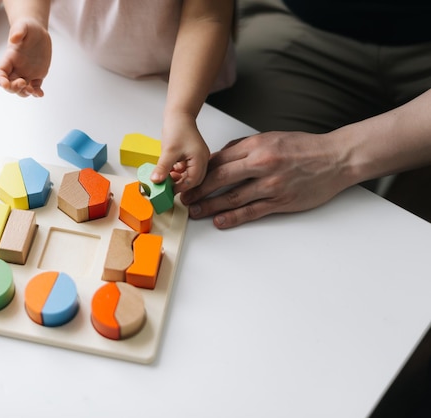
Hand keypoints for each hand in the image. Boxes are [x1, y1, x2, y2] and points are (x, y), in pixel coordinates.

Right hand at [0, 19, 50, 97]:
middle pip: (10, 84)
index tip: (5, 85)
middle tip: (23, 83)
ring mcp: (26, 73)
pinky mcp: (37, 75)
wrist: (37, 31)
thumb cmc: (27, 27)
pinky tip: (40, 94)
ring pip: (22, 89)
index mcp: (9, 58)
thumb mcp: (23, 26)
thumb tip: (14, 38)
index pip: (1, 72)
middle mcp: (16, 68)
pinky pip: (35, 88)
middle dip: (14, 88)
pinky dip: (36, 93)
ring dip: (25, 93)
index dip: (1, 80)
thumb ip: (18, 31)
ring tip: (33, 90)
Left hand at [150, 112, 210, 193]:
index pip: (193, 181)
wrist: (178, 114)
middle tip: (168, 187)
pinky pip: (188, 168)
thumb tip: (156, 181)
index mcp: (200, 159)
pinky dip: (179, 171)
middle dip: (181, 184)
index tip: (169, 190)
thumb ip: (163, 168)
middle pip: (194, 180)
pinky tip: (170, 170)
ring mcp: (198, 157)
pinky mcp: (193, 155)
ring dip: (180, 178)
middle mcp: (202, 159)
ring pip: (191, 174)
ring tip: (168, 178)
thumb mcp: (168, 151)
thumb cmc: (178, 128)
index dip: (181, 187)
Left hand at [180, 131, 352, 228]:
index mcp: (257, 146)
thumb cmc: (304, 147)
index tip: (187, 179)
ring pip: (233, 197)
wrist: (336, 158)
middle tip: (184, 198)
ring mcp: (271, 184)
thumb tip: (220, 157)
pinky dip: (233, 217)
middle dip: (198, 190)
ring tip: (195, 212)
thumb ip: (244, 147)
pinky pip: (252, 211)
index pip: (219, 160)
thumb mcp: (271, 137)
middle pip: (220, 178)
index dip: (199, 171)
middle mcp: (262, 163)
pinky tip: (219, 221)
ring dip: (210, 206)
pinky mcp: (281, 201)